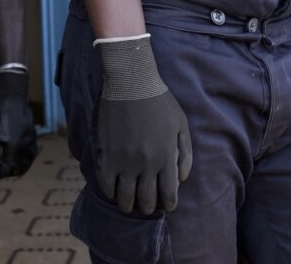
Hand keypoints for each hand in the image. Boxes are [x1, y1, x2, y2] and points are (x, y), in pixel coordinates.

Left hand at [0, 72, 38, 182]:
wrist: (13, 99)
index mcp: (13, 146)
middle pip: (17, 170)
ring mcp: (32, 142)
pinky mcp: (34, 138)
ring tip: (5, 168)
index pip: (6, 169)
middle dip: (6, 174)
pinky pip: (30, 156)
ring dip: (16, 169)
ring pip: (26, 164)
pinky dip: (23, 162)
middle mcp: (25, 146)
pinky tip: (15, 160)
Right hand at [94, 35, 192, 214]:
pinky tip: (114, 191)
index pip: (169, 193)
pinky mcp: (106, 155)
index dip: (169, 204)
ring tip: (129, 204)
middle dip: (148, 207)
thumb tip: (182, 178)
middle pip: (146, 200)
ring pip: (125, 197)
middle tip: (147, 206)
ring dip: (128, 205)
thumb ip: (184, 153)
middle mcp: (146, 164)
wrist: (131, 83)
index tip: (167, 206)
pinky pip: (106, 184)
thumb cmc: (159, 101)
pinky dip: (110, 192)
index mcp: (166, 157)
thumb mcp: (180, 124)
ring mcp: (124, 161)